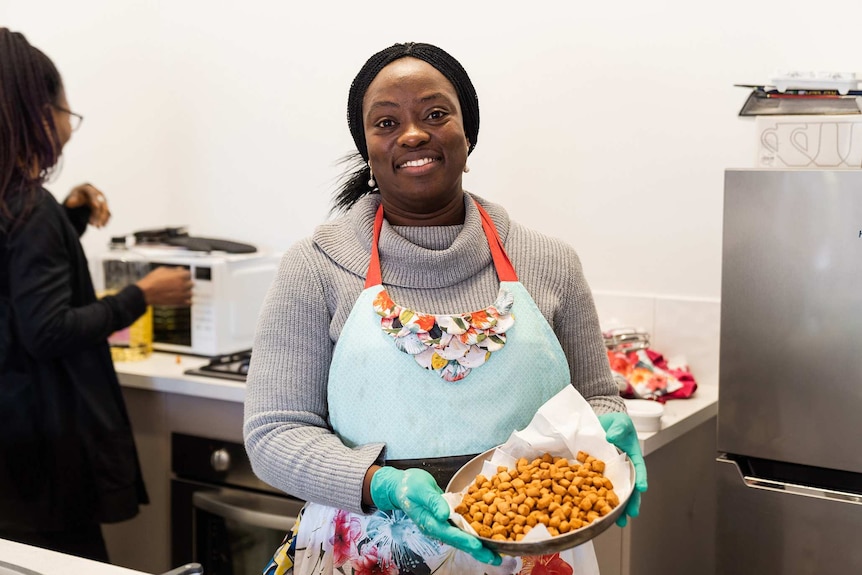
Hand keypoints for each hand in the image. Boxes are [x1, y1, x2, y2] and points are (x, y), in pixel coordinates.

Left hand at [64, 183, 110, 227]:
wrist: (82, 196)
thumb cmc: (76, 196)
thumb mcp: (73, 196)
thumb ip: (72, 199)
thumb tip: (70, 203)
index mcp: (90, 189)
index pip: (93, 194)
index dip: (95, 200)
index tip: (96, 206)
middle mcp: (99, 194)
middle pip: (101, 204)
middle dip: (98, 214)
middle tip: (94, 224)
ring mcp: (103, 201)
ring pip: (105, 210)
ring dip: (102, 219)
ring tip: (97, 227)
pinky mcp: (105, 207)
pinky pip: (107, 214)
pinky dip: (105, 220)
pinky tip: (102, 226)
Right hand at [136, 266, 192, 305]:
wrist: (146, 293)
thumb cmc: (152, 281)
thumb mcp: (162, 270)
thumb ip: (173, 270)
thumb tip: (180, 269)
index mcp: (181, 275)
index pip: (189, 274)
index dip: (184, 275)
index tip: (181, 276)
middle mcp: (184, 285)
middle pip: (191, 283)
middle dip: (186, 283)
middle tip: (179, 284)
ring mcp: (183, 294)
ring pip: (190, 293)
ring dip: (186, 292)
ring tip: (179, 292)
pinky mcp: (180, 302)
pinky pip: (189, 302)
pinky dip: (186, 301)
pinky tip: (181, 299)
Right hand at [370, 467, 500, 564]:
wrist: (401, 487)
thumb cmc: (409, 486)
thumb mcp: (420, 489)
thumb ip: (433, 502)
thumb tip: (445, 514)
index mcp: (430, 523)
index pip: (451, 534)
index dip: (466, 540)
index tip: (479, 545)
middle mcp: (437, 529)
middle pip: (460, 542)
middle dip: (478, 551)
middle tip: (496, 559)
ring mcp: (442, 527)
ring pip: (463, 540)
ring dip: (479, 547)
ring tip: (497, 554)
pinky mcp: (446, 522)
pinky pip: (462, 531)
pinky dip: (475, 535)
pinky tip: (487, 538)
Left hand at [598, 412, 647, 526]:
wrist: (598, 425)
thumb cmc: (614, 424)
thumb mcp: (620, 422)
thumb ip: (619, 428)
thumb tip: (612, 437)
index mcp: (632, 457)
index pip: (638, 469)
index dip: (640, 478)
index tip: (641, 487)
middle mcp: (622, 470)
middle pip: (628, 488)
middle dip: (630, 502)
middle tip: (631, 514)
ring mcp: (609, 474)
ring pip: (614, 493)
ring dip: (616, 508)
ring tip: (617, 522)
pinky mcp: (595, 476)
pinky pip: (597, 489)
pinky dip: (596, 500)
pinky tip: (594, 511)